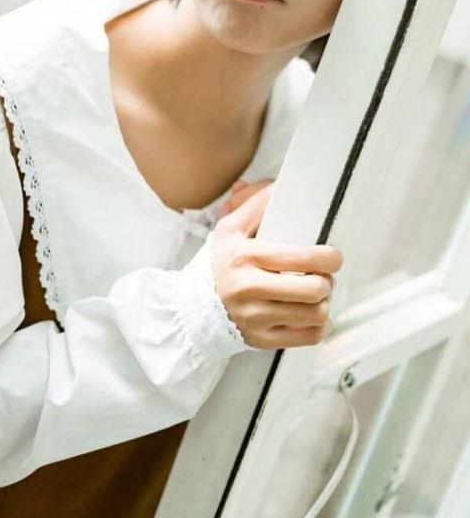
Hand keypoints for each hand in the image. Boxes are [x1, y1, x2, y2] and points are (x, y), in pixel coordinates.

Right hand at [212, 182, 342, 349]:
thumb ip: (255, 205)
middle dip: (327, 280)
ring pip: (315, 315)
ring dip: (324, 303)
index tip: (333, 255)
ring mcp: (257, 318)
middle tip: (323, 275)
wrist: (192, 308)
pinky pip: (308, 337)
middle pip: (313, 290)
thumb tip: (279, 186)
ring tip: (317, 294)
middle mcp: (250, 289)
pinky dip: (320, 326)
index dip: (327, 257)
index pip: (299, 258)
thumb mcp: (230, 230)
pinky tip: (313, 314)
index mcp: (245, 257)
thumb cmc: (218, 266)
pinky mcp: (263, 340)